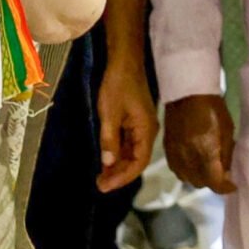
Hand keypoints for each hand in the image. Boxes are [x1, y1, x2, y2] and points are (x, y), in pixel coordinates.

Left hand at [96, 60, 158, 191]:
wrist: (125, 62)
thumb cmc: (118, 85)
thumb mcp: (109, 113)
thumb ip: (110, 139)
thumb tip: (108, 163)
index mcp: (146, 130)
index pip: (139, 162)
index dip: (123, 176)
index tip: (106, 186)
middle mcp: (148, 131)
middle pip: (137, 160)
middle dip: (120, 174)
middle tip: (100, 185)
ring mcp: (142, 127)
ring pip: (132, 153)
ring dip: (118, 166)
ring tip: (101, 176)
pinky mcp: (135, 122)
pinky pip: (129, 144)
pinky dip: (118, 154)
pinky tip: (106, 159)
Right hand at [163, 94, 236, 194]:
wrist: (186, 94)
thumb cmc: (213, 109)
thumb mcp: (227, 131)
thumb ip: (226, 156)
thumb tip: (226, 174)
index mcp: (205, 154)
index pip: (214, 183)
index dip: (225, 188)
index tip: (233, 186)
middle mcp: (188, 159)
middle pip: (201, 183)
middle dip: (213, 182)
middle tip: (221, 173)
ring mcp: (175, 156)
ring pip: (188, 179)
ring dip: (199, 177)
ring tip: (208, 168)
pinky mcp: (167, 151)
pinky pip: (177, 171)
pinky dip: (187, 171)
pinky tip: (194, 162)